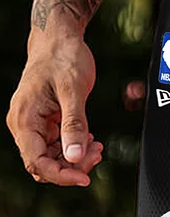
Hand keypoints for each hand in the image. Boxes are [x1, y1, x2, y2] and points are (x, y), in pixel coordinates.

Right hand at [6, 27, 103, 185]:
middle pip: (44, 164)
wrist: (59, 38)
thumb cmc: (64, 58)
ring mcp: (34, 124)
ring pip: (52, 157)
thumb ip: (74, 124)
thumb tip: (74, 157)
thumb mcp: (74, 90)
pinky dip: (74, 147)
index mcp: (24, 119)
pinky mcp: (45, 122)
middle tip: (98, 153)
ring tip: (97, 146)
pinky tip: (91, 139)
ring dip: (75, 158)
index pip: (36, 162)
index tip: (86, 178)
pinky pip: (57, 145)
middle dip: (71, 166)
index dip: (61, 175)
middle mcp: (24, 125)